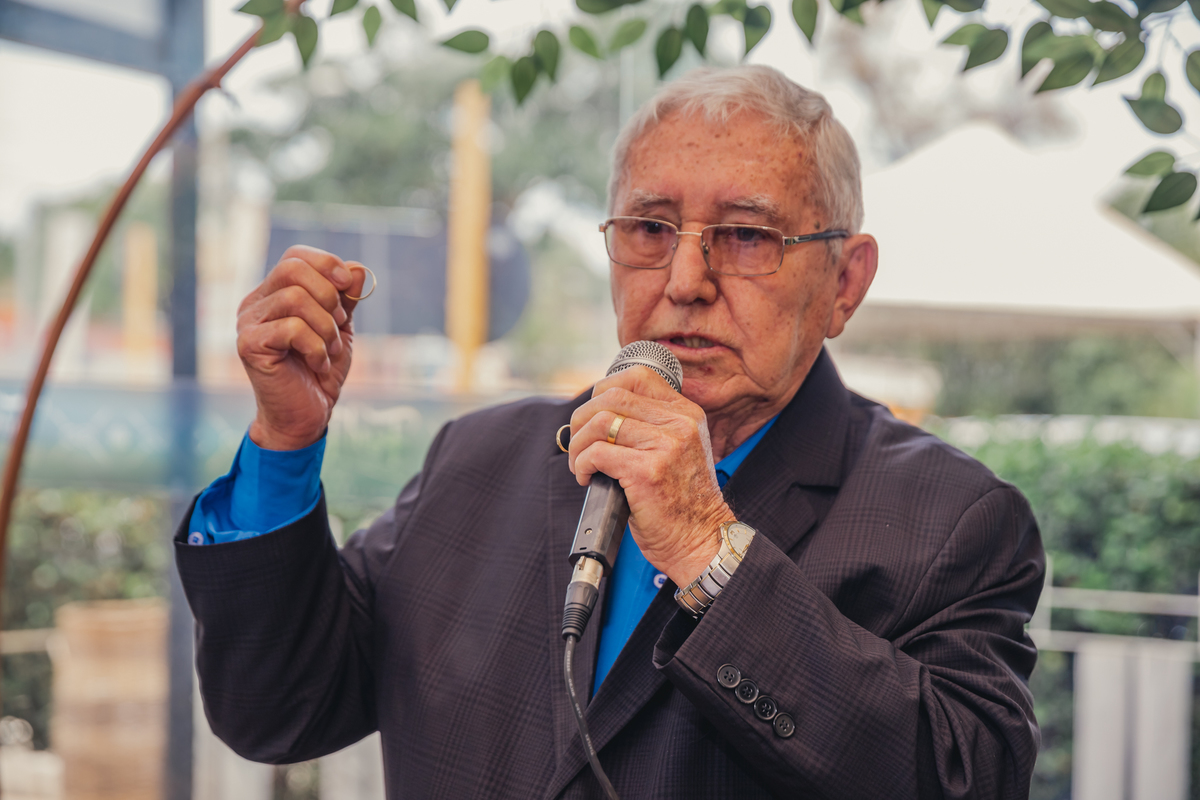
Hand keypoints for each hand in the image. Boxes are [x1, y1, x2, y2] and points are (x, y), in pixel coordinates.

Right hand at [237, 245, 366, 450]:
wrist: (306, 416)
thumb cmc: (320, 371)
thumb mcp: (340, 329)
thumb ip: (345, 299)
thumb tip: (357, 269)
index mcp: (274, 295)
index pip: (295, 257)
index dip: (326, 264)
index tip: (347, 286)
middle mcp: (255, 304)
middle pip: (292, 269)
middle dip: (328, 296)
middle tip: (339, 325)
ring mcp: (248, 323)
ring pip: (295, 299)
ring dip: (325, 327)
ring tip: (330, 351)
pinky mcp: (249, 345)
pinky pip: (291, 328)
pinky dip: (316, 347)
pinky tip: (318, 365)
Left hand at [567, 366, 732, 587]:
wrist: (702, 540)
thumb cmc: (682, 502)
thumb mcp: (679, 450)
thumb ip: (651, 426)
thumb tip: (598, 412)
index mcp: (686, 413)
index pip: (637, 377)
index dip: (604, 390)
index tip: (593, 416)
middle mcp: (679, 423)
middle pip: (611, 396)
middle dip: (582, 419)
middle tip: (578, 446)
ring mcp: (665, 445)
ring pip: (600, 422)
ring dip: (578, 444)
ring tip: (581, 465)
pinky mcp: (647, 471)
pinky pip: (597, 453)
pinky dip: (583, 465)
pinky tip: (588, 478)